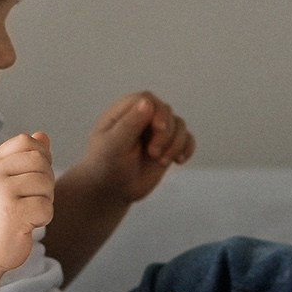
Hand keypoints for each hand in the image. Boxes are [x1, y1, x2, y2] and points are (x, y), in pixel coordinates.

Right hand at [0, 132, 54, 272]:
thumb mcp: (5, 181)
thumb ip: (24, 158)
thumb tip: (43, 136)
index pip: (25, 141)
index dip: (40, 155)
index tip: (33, 176)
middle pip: (40, 161)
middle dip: (46, 181)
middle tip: (32, 199)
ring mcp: (2, 193)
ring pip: (45, 184)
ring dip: (45, 201)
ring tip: (27, 212)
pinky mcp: (13, 213)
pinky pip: (46, 207)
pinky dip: (43, 219)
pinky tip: (26, 224)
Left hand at [78, 92, 195, 204]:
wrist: (110, 192)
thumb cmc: (104, 167)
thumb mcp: (113, 145)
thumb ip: (130, 123)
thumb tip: (147, 102)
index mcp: (124, 113)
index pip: (148, 99)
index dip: (158, 112)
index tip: (158, 129)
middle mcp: (141, 119)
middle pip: (166, 111)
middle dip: (166, 133)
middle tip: (154, 154)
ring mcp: (155, 133)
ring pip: (179, 125)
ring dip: (176, 144)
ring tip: (162, 161)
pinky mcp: (166, 147)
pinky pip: (186, 139)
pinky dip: (187, 148)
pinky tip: (179, 161)